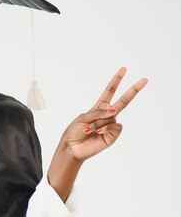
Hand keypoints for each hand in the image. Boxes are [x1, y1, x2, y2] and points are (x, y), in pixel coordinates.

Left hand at [47, 67, 147, 200]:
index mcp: (99, 107)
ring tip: (88, 130)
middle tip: (145, 79)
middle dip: (133, 90)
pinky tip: (97, 133)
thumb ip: (98, 112)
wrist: (72, 147)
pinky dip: (104, 128)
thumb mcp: (83, 117)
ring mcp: (111, 125)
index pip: (109, 92)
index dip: (116, 80)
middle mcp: (107, 115)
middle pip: (123, 100)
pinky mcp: (113, 135)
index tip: (123, 69)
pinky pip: (114, 126)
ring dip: (97, 123)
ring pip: (110, 117)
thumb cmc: (74, 131)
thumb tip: (114, 111)